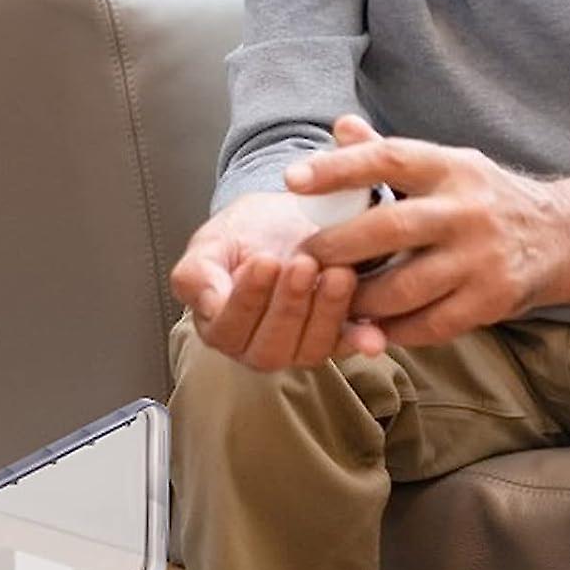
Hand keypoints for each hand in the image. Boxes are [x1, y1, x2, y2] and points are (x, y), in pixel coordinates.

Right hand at [169, 191, 385, 369]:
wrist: (285, 220)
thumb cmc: (245, 234)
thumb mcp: (212, 242)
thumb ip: (197, 272)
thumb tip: (208, 305)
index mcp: (221, 326)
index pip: (229, 328)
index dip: (247, 299)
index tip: (264, 262)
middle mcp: (257, 346)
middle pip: (270, 346)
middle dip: (289, 304)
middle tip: (303, 263)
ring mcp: (297, 347)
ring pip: (309, 348)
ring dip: (325, 313)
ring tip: (337, 273)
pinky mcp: (334, 340)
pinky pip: (346, 345)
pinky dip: (359, 340)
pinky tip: (371, 333)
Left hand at [291, 116, 569, 346]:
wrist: (560, 236)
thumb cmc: (479, 198)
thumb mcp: (443, 165)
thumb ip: (388, 151)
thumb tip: (340, 126)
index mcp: (449, 167)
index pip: (388, 159)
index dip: (337, 169)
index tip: (291, 179)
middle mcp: (467, 209)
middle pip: (389, 228)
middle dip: (337, 247)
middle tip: (302, 257)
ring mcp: (482, 258)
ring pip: (404, 287)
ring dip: (359, 298)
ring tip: (331, 298)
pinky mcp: (492, 300)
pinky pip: (428, 323)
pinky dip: (392, 329)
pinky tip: (369, 326)